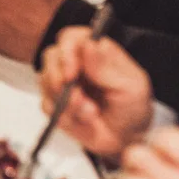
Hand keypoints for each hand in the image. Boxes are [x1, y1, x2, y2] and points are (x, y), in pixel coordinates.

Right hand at [40, 27, 153, 156]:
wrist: (126, 140)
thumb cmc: (133, 108)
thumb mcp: (132, 87)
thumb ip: (108, 67)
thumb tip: (90, 43)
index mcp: (94, 52)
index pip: (71, 38)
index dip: (66, 52)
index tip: (71, 73)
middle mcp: (75, 63)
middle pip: (52, 57)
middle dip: (61, 81)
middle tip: (81, 100)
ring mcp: (62, 82)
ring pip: (46, 82)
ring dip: (68, 103)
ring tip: (91, 114)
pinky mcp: (54, 103)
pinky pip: (46, 105)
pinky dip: (65, 116)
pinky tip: (83, 122)